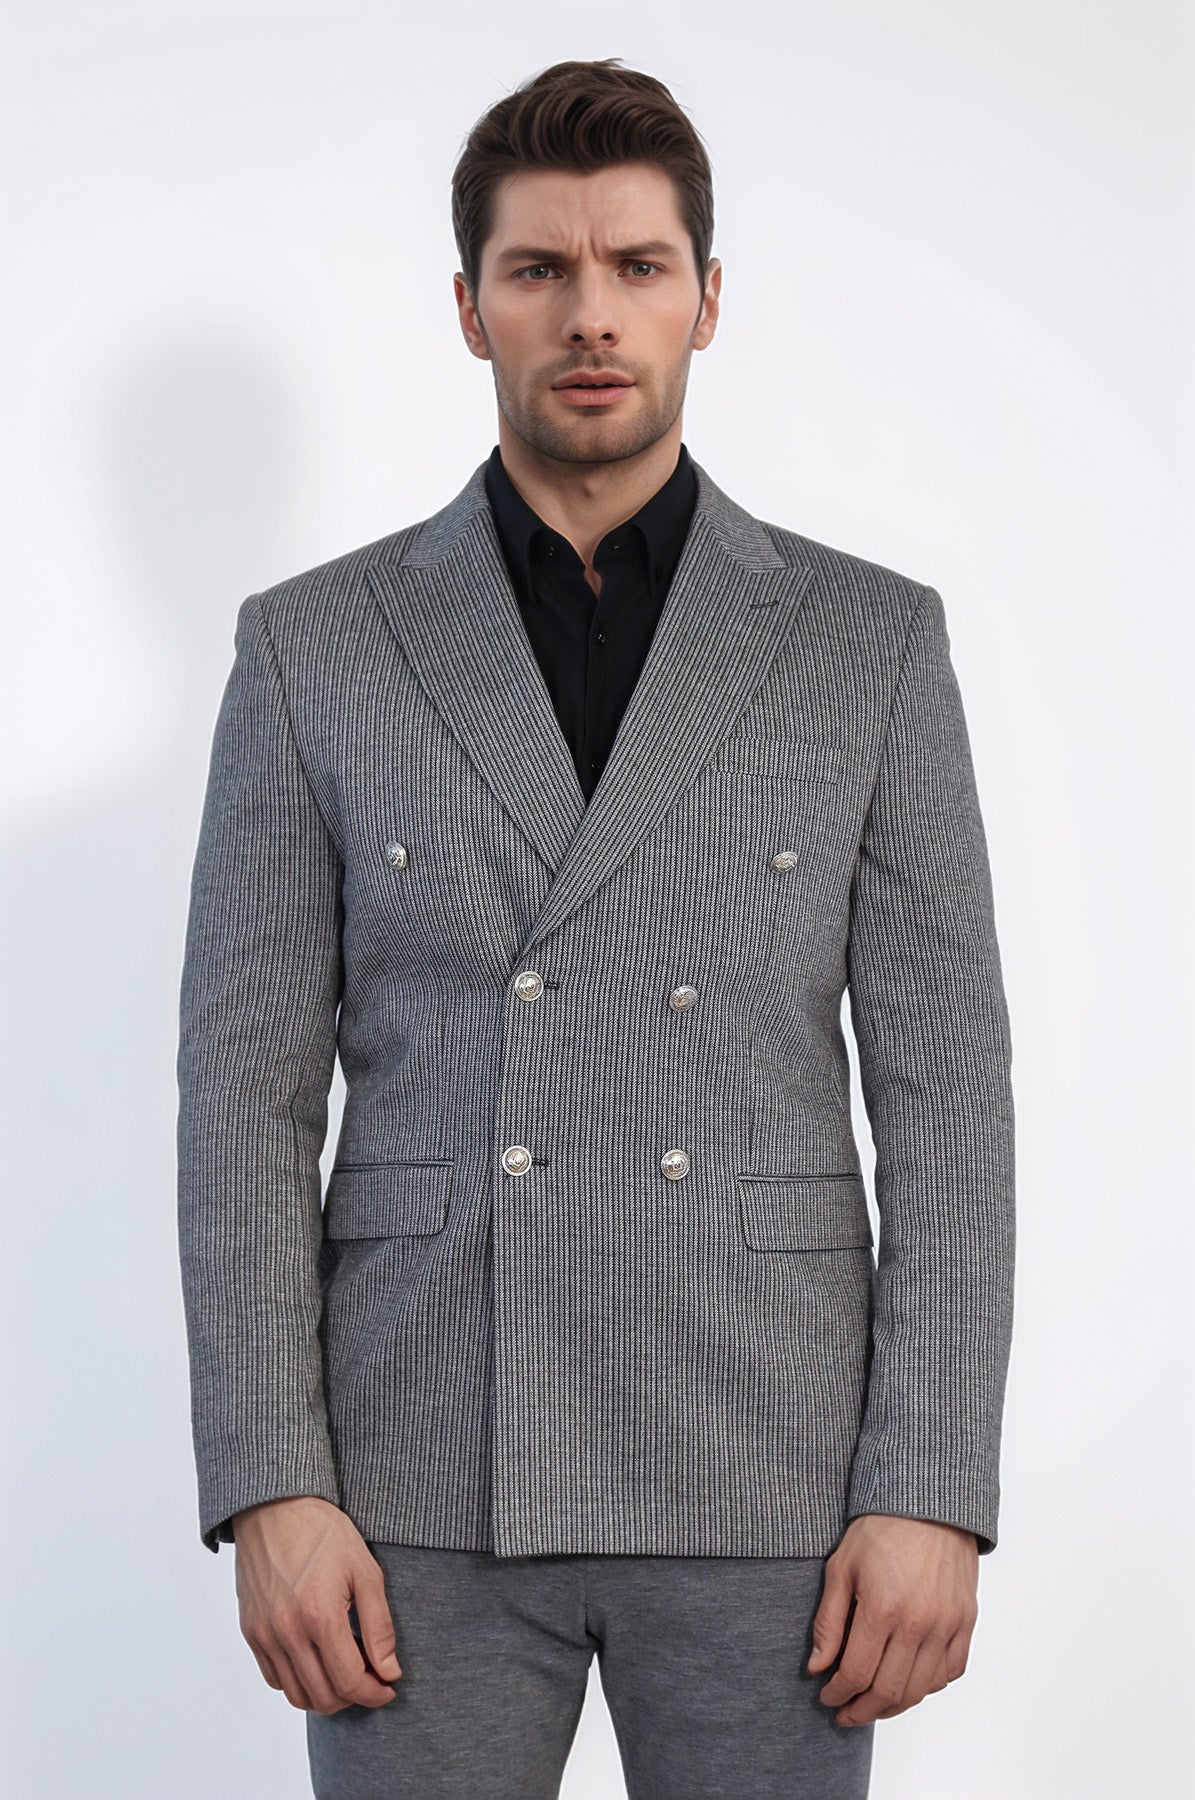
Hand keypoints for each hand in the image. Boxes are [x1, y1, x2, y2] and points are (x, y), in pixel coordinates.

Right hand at [231, 1495, 402, 1713]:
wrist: (274, 1507)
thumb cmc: (323, 1532)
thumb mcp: (365, 1571)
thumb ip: (379, 1626)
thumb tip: (390, 1671)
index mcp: (320, 1616)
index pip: (350, 1682)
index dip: (375, 1693)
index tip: (388, 1687)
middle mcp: (287, 1632)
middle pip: (324, 1697)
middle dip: (354, 1697)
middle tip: (371, 1678)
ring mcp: (264, 1634)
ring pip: (297, 1694)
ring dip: (326, 1695)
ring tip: (345, 1672)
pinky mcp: (250, 1631)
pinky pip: (274, 1678)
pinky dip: (299, 1682)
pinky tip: (317, 1660)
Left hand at [807, 1515, 978, 1725]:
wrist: (928, 1503)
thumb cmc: (881, 1529)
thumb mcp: (841, 1567)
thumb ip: (828, 1621)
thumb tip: (817, 1667)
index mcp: (882, 1608)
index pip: (856, 1673)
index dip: (838, 1694)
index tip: (827, 1697)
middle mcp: (918, 1623)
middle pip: (889, 1690)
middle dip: (862, 1710)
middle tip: (845, 1712)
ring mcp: (947, 1624)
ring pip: (921, 1689)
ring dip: (894, 1705)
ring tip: (874, 1704)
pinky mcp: (966, 1621)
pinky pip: (951, 1672)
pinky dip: (929, 1686)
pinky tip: (910, 1682)